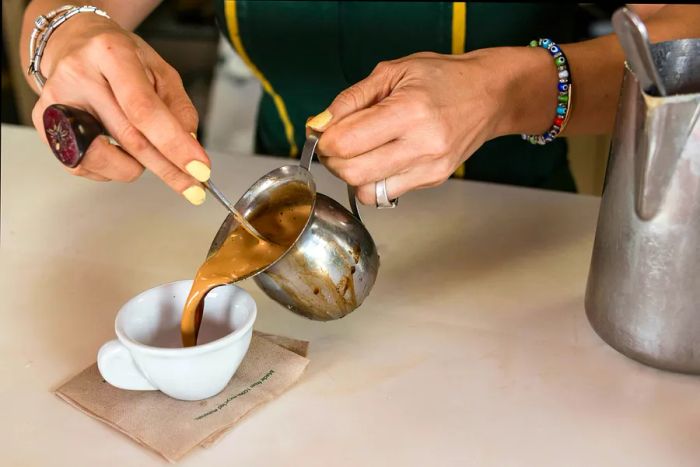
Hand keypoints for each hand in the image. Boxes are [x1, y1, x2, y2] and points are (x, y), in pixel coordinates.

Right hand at [31, 13, 210, 204]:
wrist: (74, 45)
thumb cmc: (120, 58)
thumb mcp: (160, 71)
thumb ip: (178, 108)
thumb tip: (189, 147)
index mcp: (111, 53)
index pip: (144, 109)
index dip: (174, 144)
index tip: (199, 169)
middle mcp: (77, 75)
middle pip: (129, 138)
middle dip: (168, 169)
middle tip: (194, 187)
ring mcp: (55, 101)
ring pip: (105, 159)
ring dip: (137, 168)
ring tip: (146, 152)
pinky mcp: (43, 124)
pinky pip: (86, 166)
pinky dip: (113, 167)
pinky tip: (118, 149)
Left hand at [308, 48, 555, 204]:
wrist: (490, 95)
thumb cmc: (443, 78)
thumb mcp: (393, 72)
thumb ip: (351, 100)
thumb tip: (319, 124)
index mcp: (409, 111)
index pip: (347, 142)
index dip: (324, 140)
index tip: (323, 131)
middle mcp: (421, 145)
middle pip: (352, 172)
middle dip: (332, 160)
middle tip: (335, 144)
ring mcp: (429, 168)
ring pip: (366, 191)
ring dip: (351, 174)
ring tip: (359, 152)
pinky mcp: (432, 181)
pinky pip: (385, 194)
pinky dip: (372, 181)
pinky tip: (380, 159)